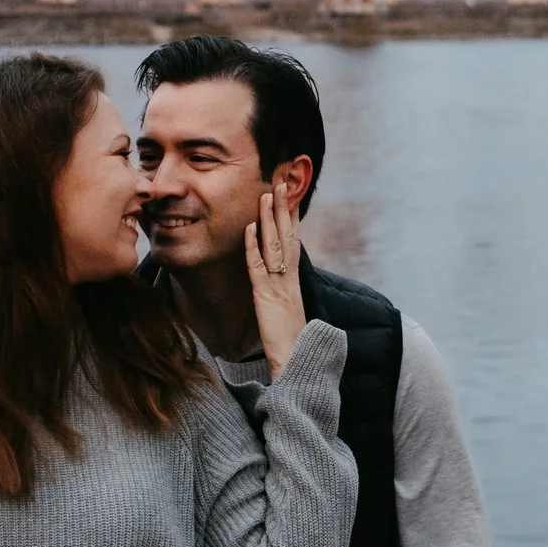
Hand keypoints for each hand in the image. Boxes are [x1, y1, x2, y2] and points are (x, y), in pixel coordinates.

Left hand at [245, 189, 305, 376]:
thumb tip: (279, 286)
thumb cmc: (293, 344)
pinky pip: (258, 266)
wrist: (297, 363)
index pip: (293, 242)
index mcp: (294, 281)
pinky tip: (250, 227)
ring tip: (266, 194)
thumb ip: (283, 296)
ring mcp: (278, 285)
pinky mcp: (265, 296)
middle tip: (281, 182)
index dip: (291, 219)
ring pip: (274, 245)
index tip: (289, 198)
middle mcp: (289, 278)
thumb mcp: (288, 313)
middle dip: (284, 208)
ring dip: (270, 218)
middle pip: (287, 236)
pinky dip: (253, 246)